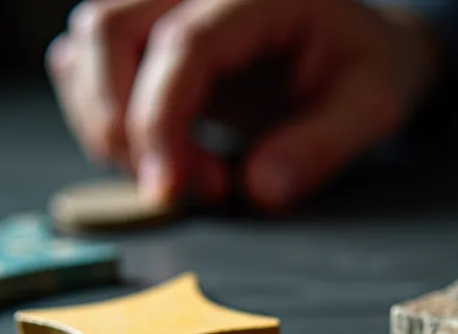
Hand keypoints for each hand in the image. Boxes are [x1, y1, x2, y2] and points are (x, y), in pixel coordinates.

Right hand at [47, 0, 437, 209]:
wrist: (361, 46)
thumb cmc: (367, 66)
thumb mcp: (374, 105)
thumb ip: (323, 146)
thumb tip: (261, 191)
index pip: (183, 45)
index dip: (160, 120)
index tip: (167, 189)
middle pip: (108, 29)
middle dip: (119, 122)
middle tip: (175, 188)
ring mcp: (165, 6)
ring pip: (84, 48)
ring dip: (111, 128)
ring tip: (187, 177)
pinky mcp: (147, 35)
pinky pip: (86, 66)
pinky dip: (108, 122)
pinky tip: (167, 156)